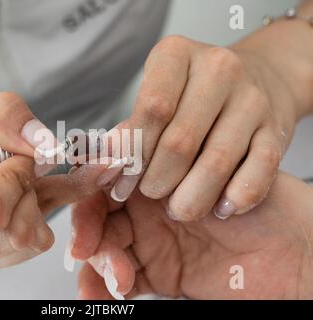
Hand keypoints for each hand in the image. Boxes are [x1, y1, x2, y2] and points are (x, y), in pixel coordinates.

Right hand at [0, 92, 91, 279]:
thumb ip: (2, 118)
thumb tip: (44, 143)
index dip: (12, 178)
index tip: (11, 156)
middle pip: (16, 234)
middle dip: (26, 190)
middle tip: (13, 165)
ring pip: (31, 241)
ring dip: (37, 200)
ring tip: (20, 175)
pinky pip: (36, 243)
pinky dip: (43, 210)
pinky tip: (29, 189)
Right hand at [73, 172, 312, 298]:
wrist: (304, 253)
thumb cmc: (270, 203)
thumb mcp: (213, 167)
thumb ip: (158, 153)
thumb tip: (105, 147)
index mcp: (157, 173)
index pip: (106, 183)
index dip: (89, 197)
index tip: (84, 212)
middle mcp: (150, 206)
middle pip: (101, 218)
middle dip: (89, 234)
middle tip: (88, 249)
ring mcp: (154, 241)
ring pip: (109, 251)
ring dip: (100, 265)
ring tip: (114, 278)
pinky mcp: (162, 274)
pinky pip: (126, 281)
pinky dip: (109, 288)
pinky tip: (103, 294)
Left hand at [107, 36, 298, 220]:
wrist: (258, 76)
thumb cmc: (193, 92)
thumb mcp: (158, 93)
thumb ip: (132, 126)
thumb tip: (105, 159)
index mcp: (176, 55)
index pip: (152, 109)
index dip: (133, 153)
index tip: (122, 181)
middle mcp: (218, 69)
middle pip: (179, 141)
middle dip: (157, 180)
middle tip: (149, 194)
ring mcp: (251, 98)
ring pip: (215, 162)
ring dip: (191, 197)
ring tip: (178, 208)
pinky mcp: (276, 127)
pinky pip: (258, 171)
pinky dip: (235, 197)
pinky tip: (219, 208)